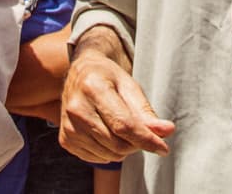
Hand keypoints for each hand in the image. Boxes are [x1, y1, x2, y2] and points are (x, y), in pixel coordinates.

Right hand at [59, 48, 173, 163]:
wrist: (81, 72)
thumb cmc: (107, 78)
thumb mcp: (129, 86)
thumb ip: (146, 112)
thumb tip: (166, 131)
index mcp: (93, 88)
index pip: (123, 125)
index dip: (146, 139)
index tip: (163, 147)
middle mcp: (76, 108)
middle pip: (118, 144)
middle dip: (136, 143)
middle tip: (139, 130)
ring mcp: (68, 126)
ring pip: (109, 155)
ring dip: (123, 148)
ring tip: (119, 127)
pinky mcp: (65, 139)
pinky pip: (97, 159)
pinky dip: (108, 152)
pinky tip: (106, 133)